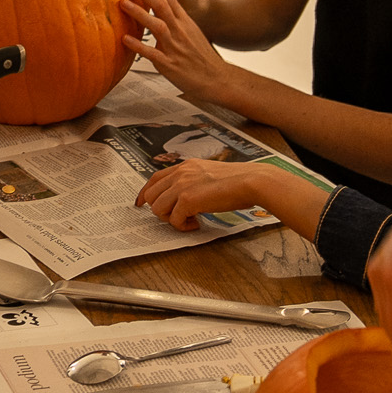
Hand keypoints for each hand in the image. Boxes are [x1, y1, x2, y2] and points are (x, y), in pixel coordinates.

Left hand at [119, 0, 242, 105]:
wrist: (216, 78)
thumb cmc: (198, 54)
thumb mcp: (187, 29)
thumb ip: (171, 15)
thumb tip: (151, 1)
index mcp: (182, 18)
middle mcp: (179, 28)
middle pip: (160, 2)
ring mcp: (175, 46)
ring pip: (157, 25)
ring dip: (139, 13)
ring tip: (122, 2)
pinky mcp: (170, 64)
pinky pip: (153, 54)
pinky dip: (139, 46)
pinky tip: (125, 39)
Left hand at [136, 159, 274, 229]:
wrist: (250, 181)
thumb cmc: (237, 181)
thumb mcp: (209, 175)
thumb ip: (194, 181)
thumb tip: (184, 199)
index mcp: (185, 166)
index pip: (154, 178)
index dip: (145, 192)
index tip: (140, 203)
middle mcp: (180, 173)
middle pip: (151, 195)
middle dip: (161, 210)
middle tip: (178, 217)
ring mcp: (182, 185)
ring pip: (158, 209)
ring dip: (172, 219)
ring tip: (190, 220)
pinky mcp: (188, 199)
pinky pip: (174, 220)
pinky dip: (183, 226)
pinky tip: (197, 223)